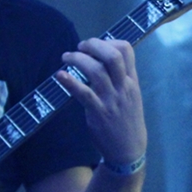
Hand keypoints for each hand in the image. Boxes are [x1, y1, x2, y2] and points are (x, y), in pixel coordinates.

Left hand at [56, 38, 147, 166]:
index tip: (95, 46)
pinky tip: (60, 75)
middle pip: (113, 56)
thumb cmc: (127, 120)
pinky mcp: (99, 113)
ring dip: (78, 60)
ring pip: (97, 71)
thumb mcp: (131, 96)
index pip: (127, 50)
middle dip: (93, 45)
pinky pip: (84, 94)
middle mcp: (124, 87)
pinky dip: (70, 82)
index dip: (109, 41)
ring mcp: (111, 100)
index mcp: (132, 81)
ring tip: (66, 57)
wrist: (128, 149)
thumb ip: (120, 78)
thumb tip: (101, 59)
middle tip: (80, 47)